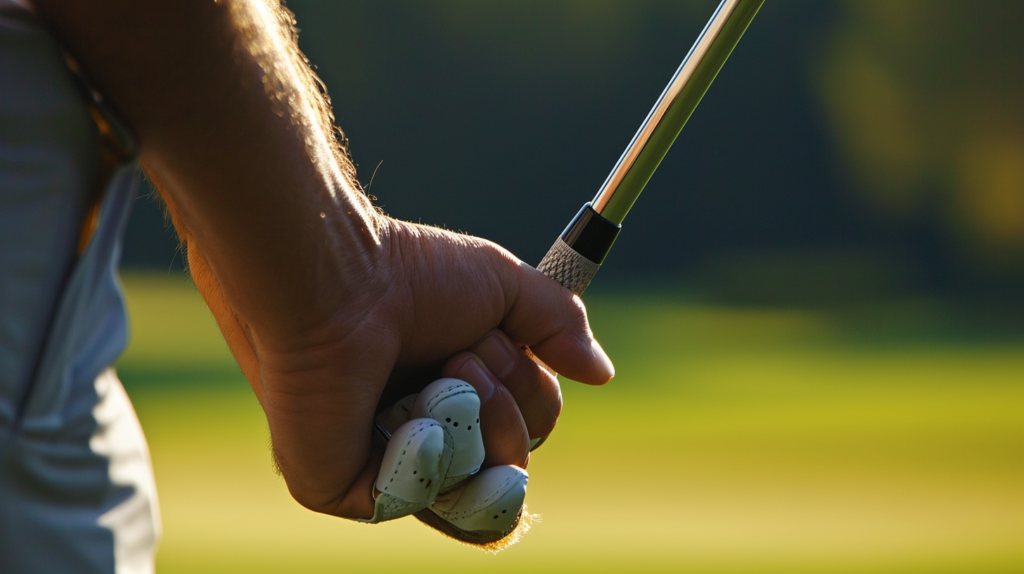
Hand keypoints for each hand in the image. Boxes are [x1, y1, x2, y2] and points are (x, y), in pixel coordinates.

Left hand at [194, 218, 613, 518]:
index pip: (527, 440)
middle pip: (510, 477)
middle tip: (462, 358)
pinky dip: (425, 450)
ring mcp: (385, 469)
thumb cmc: (412, 274)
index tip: (498, 342)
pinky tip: (397, 410)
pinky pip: (417, 500)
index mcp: (458, 400)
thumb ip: (559, 325)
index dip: (531, 400)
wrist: (342, 279)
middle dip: (504, 411)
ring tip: (435, 377)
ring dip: (473, 427)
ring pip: (472, 500)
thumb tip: (603, 374)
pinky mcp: (344, 489)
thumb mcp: (506, 290)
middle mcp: (425, 440)